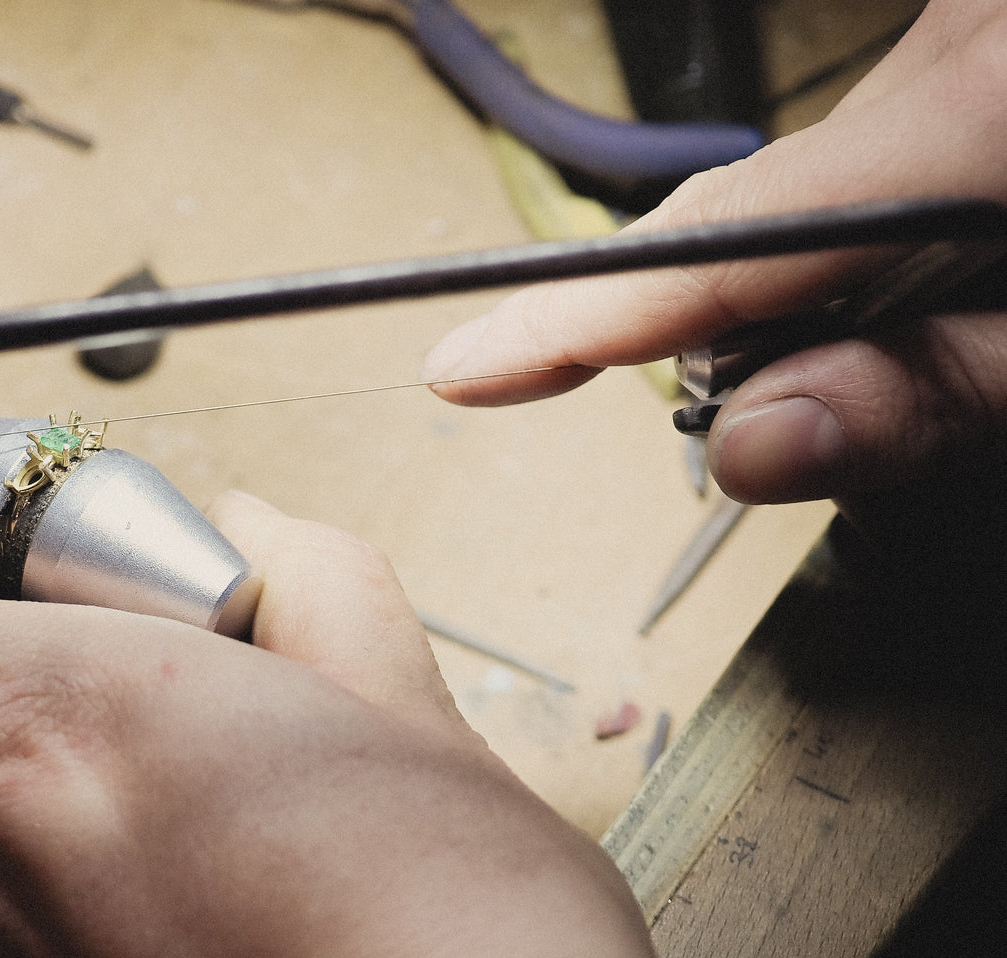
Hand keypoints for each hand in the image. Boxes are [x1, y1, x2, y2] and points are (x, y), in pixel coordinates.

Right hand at [424, 0, 1006, 510]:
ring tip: (924, 333)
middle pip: (747, 208)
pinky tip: (926, 266)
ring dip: (808, 279)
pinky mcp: (960, 47)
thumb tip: (753, 447)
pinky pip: (852, 148)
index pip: (723, 235)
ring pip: (796, 184)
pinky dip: (849, 233)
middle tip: (770, 397)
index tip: (471, 369)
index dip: (583, 313)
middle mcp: (962, 45)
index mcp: (993, 109)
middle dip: (723, 320)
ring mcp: (955, 34)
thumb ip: (927, 395)